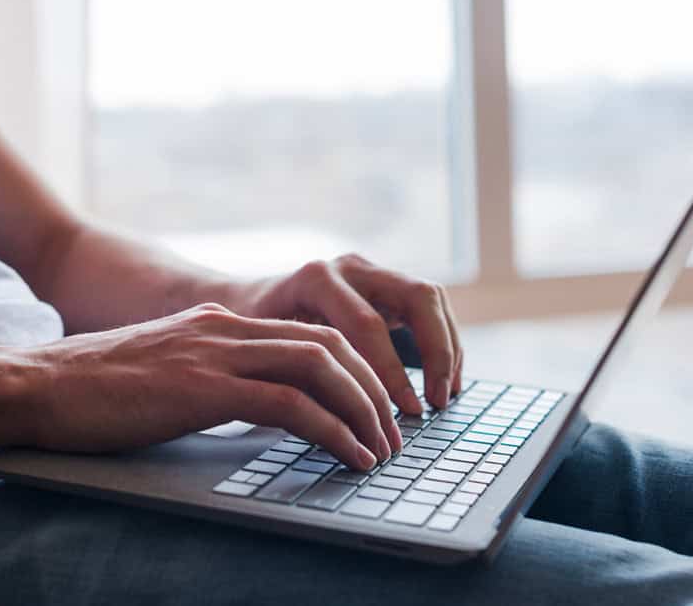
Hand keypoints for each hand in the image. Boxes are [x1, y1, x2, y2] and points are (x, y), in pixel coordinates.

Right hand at [20, 303, 402, 468]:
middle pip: (329, 345)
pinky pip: (290, 405)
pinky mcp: (204, 388)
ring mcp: (215, 353)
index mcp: (219, 323)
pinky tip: (351, 456)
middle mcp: (225, 328)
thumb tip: (249, 407)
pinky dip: (332, 431)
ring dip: (363, 410)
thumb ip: (208, 377)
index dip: (354, 370)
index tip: (374, 406)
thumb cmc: (92, 391)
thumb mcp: (164, 373)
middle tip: (394, 431)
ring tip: (383, 449)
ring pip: (320, 368)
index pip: (310, 335)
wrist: (37, 386)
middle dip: (373, 388)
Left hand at [224, 254, 463, 412]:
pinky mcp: (386, 283)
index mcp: (317, 279)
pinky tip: (442, 381)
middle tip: (437, 401)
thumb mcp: (261, 348)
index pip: (368, 324)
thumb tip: (332, 425)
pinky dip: (443, 342)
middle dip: (436, 351)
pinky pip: (429, 306)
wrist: (245, 300)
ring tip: (446, 395)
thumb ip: (295, 374)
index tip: (408, 412)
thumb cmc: (249, 332)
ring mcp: (371, 271)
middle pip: (416, 296)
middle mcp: (349, 267)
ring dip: (447, 346)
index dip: (392, 371)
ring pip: (430, 297)